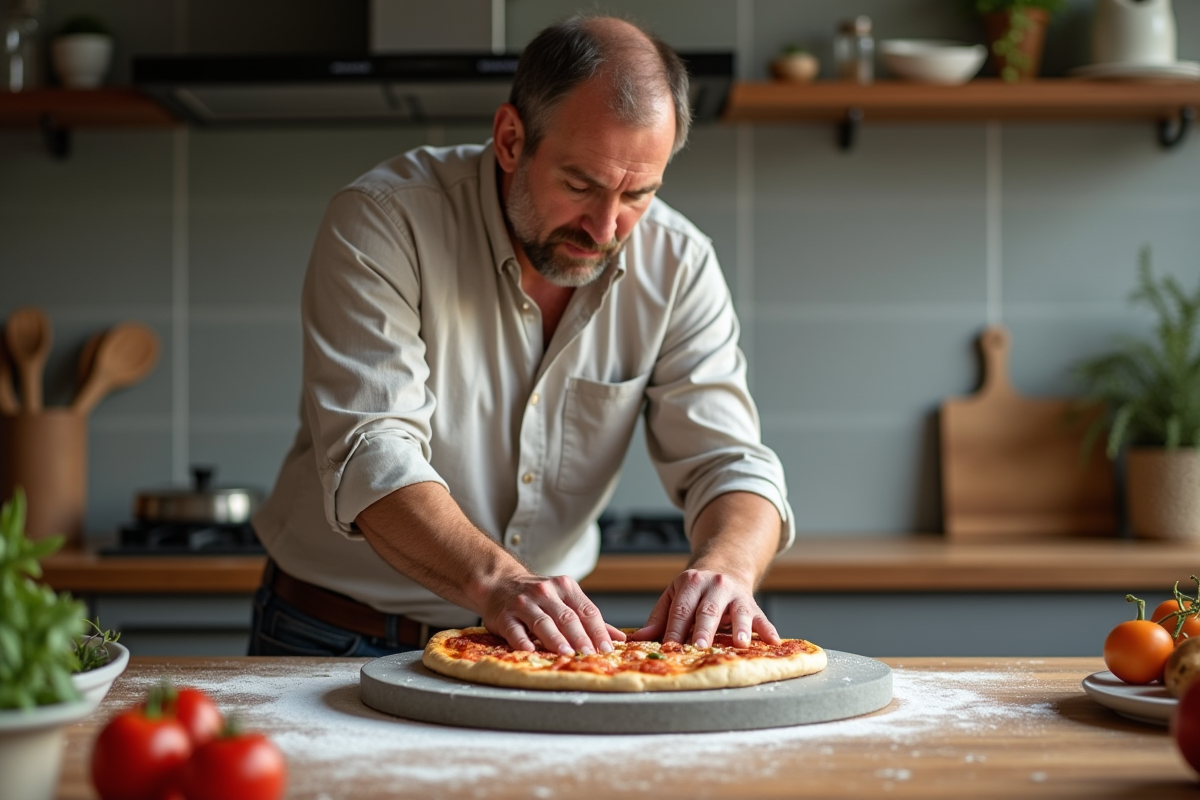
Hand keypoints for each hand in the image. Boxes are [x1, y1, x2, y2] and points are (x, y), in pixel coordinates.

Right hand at [480, 573, 625, 655]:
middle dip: (581, 637)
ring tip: (567, 654)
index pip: (587, 610)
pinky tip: (530, 651)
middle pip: (567, 617)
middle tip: (590, 654)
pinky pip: (515, 630)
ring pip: (543, 622)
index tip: (608, 649)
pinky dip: (522, 641)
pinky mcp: (504, 616)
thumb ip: (589, 618)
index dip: (598, 631)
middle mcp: (545, 592)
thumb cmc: (537, 597)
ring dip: (556, 639)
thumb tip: (619, 638)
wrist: (499, 583)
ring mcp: (524, 603)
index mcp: (565, 587)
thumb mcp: (565, 599)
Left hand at [630, 569, 779, 647]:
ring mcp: (736, 594)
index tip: (669, 647)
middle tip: (699, 646)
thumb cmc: (695, 589)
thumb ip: (659, 619)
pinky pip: (762, 617)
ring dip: (740, 628)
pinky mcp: (753, 603)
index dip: (674, 629)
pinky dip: (768, 630)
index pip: (680, 609)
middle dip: (703, 629)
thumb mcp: (674, 595)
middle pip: (707, 610)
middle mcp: (714, 585)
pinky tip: (774, 641)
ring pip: (738, 611)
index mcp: (690, 582)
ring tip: (740, 643)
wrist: (725, 565)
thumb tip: (637, 639)